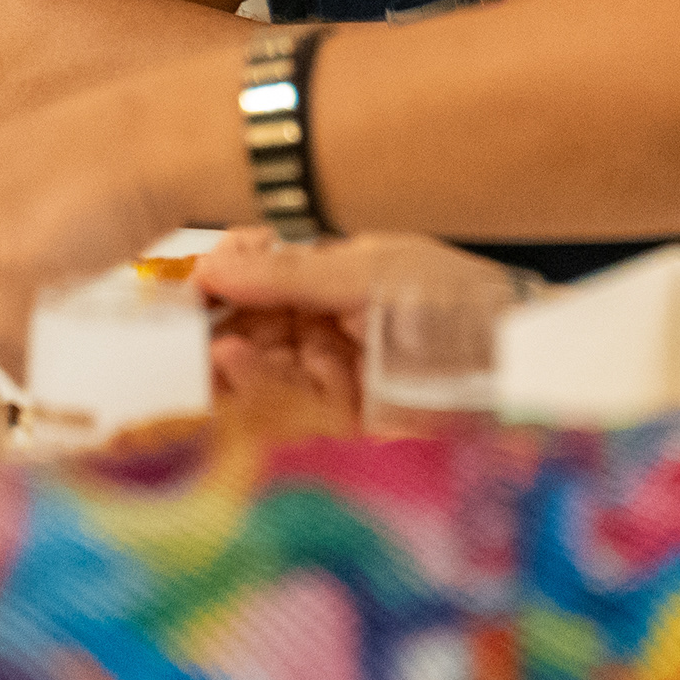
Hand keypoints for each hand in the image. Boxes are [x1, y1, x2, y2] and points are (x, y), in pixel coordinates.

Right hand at [195, 226, 520, 422]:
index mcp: (326, 278)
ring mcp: (325, 371)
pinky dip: (251, 382)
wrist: (519, 358)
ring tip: (194, 342)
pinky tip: (228, 359)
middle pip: (242, 324)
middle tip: (160, 322)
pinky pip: (281, 399)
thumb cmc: (455, 297)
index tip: (182, 276)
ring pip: (253, 365)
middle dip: (203, 324)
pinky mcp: (336, 417)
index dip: (217, 276)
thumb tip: (213, 262)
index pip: (253, 275)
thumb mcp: (370, 271)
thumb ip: (291, 273)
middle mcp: (317, 325)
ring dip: (217, 355)